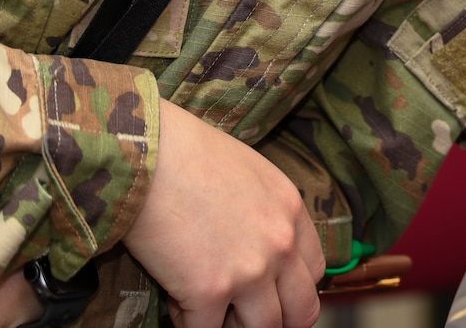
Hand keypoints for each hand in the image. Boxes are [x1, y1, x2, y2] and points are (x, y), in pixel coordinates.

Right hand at [123, 101, 323, 327]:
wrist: (150, 154)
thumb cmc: (188, 155)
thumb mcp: (251, 175)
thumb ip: (266, 214)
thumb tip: (257, 246)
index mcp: (292, 213)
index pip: (315, 272)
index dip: (294, 289)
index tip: (274, 294)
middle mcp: (281, 245)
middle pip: (302, 311)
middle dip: (279, 320)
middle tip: (247, 316)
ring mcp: (250, 272)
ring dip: (236, 325)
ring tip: (210, 307)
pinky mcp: (210, 292)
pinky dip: (190, 322)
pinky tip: (176, 299)